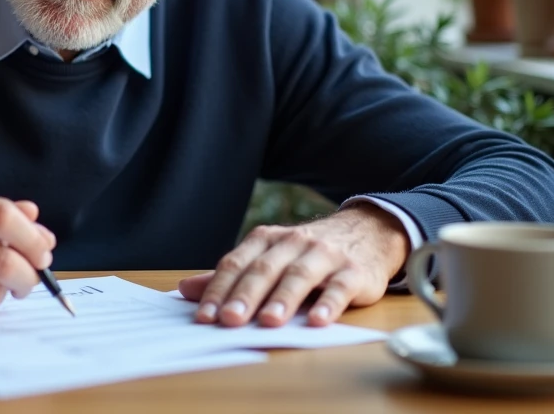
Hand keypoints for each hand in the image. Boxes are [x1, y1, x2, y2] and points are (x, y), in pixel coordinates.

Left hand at [178, 203, 408, 327]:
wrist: (367, 232)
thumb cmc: (308, 252)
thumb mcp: (269, 256)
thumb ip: (231, 276)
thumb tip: (185, 290)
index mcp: (266, 240)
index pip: (237, 264)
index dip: (219, 289)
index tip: (204, 316)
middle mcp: (293, 243)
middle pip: (265, 270)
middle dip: (245, 295)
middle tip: (229, 320)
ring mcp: (325, 255)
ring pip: (299, 276)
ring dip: (282, 299)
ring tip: (268, 321)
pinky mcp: (354, 272)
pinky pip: (340, 287)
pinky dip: (329, 303)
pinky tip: (318, 321)